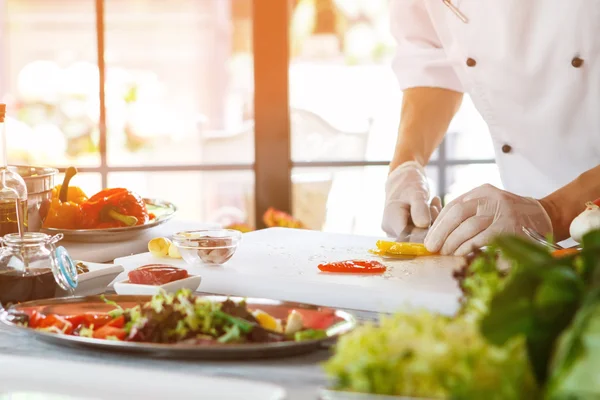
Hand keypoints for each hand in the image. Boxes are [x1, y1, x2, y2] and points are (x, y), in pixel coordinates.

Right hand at [382, 161, 440, 236]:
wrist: (402, 179)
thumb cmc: (408, 183)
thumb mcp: (416, 192)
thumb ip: (419, 208)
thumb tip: (423, 225)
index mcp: (391, 221)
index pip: (409, 238)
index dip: (425, 233)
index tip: (434, 216)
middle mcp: (391, 230)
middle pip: (415, 238)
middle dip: (430, 225)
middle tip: (434, 207)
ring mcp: (397, 232)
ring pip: (419, 235)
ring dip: (431, 221)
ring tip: (433, 204)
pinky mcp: (404, 231)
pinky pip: (419, 231)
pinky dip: (429, 221)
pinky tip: (432, 207)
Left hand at [424, 184, 552, 255]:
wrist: (545, 216)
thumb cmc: (510, 216)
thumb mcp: (488, 206)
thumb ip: (467, 215)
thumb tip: (438, 234)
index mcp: (482, 192)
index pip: (453, 206)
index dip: (438, 224)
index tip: (429, 239)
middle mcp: (491, 198)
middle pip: (458, 214)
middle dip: (441, 233)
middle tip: (433, 248)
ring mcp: (502, 212)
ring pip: (469, 226)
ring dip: (453, 243)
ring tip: (445, 253)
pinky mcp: (511, 228)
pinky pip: (484, 238)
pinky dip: (469, 248)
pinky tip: (461, 255)